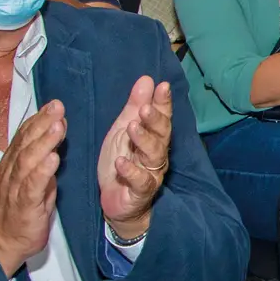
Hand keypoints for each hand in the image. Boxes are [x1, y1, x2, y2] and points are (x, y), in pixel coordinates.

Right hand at [0, 101, 64, 274]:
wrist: (7, 240)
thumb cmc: (23, 208)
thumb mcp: (35, 179)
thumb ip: (43, 160)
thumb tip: (55, 138)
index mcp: (14, 164)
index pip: (25, 136)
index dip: (38, 119)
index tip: (53, 105)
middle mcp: (12, 172)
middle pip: (26, 143)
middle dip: (42, 123)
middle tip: (57, 107)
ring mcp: (16, 188)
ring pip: (28, 161)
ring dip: (44, 142)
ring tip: (58, 127)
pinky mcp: (23, 205)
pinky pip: (32, 186)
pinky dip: (42, 171)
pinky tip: (53, 159)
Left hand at [99, 76, 172, 237]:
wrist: (116, 201)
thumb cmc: (122, 162)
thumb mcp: (123, 130)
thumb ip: (135, 106)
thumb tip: (147, 79)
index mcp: (153, 137)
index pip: (162, 117)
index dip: (163, 103)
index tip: (162, 86)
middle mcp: (156, 154)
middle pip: (162, 135)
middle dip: (156, 121)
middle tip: (145, 108)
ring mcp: (150, 174)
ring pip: (154, 156)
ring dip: (144, 141)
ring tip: (132, 128)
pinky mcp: (140, 192)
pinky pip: (140, 181)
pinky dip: (131, 171)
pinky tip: (121, 162)